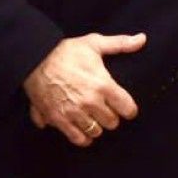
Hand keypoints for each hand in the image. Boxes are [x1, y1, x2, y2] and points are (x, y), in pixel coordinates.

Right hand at [24, 33, 145, 146]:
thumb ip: (120, 44)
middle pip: (112, 123)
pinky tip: (82, 129)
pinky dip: (82, 137)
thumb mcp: (94, 43)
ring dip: (97, 126)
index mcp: (103, 85)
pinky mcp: (59, 120)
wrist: (35, 60)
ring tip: (93, 117)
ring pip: (96, 132)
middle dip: (111, 116)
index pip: (128, 108)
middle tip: (105, 109)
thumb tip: (142, 39)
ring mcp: (75, 113)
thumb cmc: (66, 51)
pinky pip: (78, 138)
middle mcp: (91, 102)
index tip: (124, 106)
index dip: (128, 108)